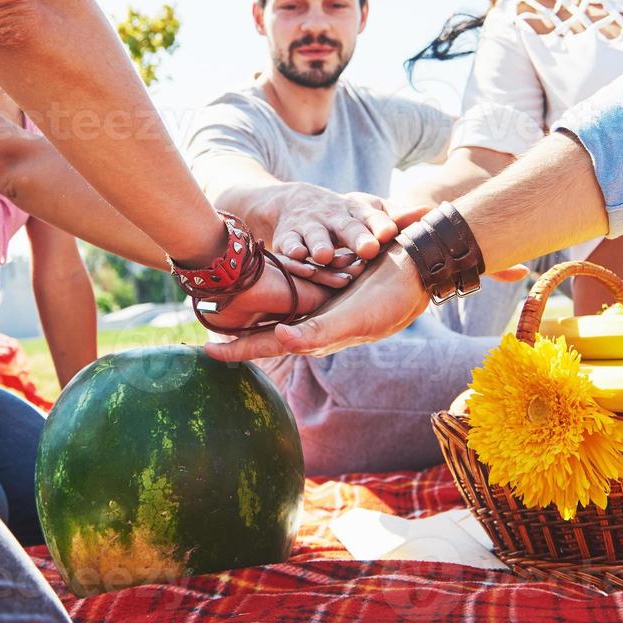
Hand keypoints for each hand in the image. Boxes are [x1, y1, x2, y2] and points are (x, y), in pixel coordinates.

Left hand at [205, 244, 430, 360]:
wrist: (417, 271)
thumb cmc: (388, 300)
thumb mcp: (353, 319)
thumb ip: (319, 333)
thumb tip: (280, 339)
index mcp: (316, 335)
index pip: (266, 345)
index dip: (236, 350)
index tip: (205, 351)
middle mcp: (314, 322)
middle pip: (266, 332)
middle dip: (237, 333)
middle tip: (204, 326)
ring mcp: (321, 304)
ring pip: (276, 310)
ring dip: (250, 311)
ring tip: (222, 305)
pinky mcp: (329, 285)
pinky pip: (293, 289)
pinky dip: (273, 289)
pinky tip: (260, 282)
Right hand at [272, 186, 398, 263]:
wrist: (297, 203)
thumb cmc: (345, 216)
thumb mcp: (369, 212)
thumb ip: (397, 216)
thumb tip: (430, 212)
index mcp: (357, 212)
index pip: (372, 217)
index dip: (381, 224)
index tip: (391, 233)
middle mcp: (334, 217)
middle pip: (347, 227)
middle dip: (356, 237)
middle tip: (368, 249)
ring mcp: (309, 226)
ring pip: (315, 236)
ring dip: (320, 244)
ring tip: (325, 256)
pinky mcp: (287, 236)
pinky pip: (288, 244)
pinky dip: (292, 250)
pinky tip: (298, 256)